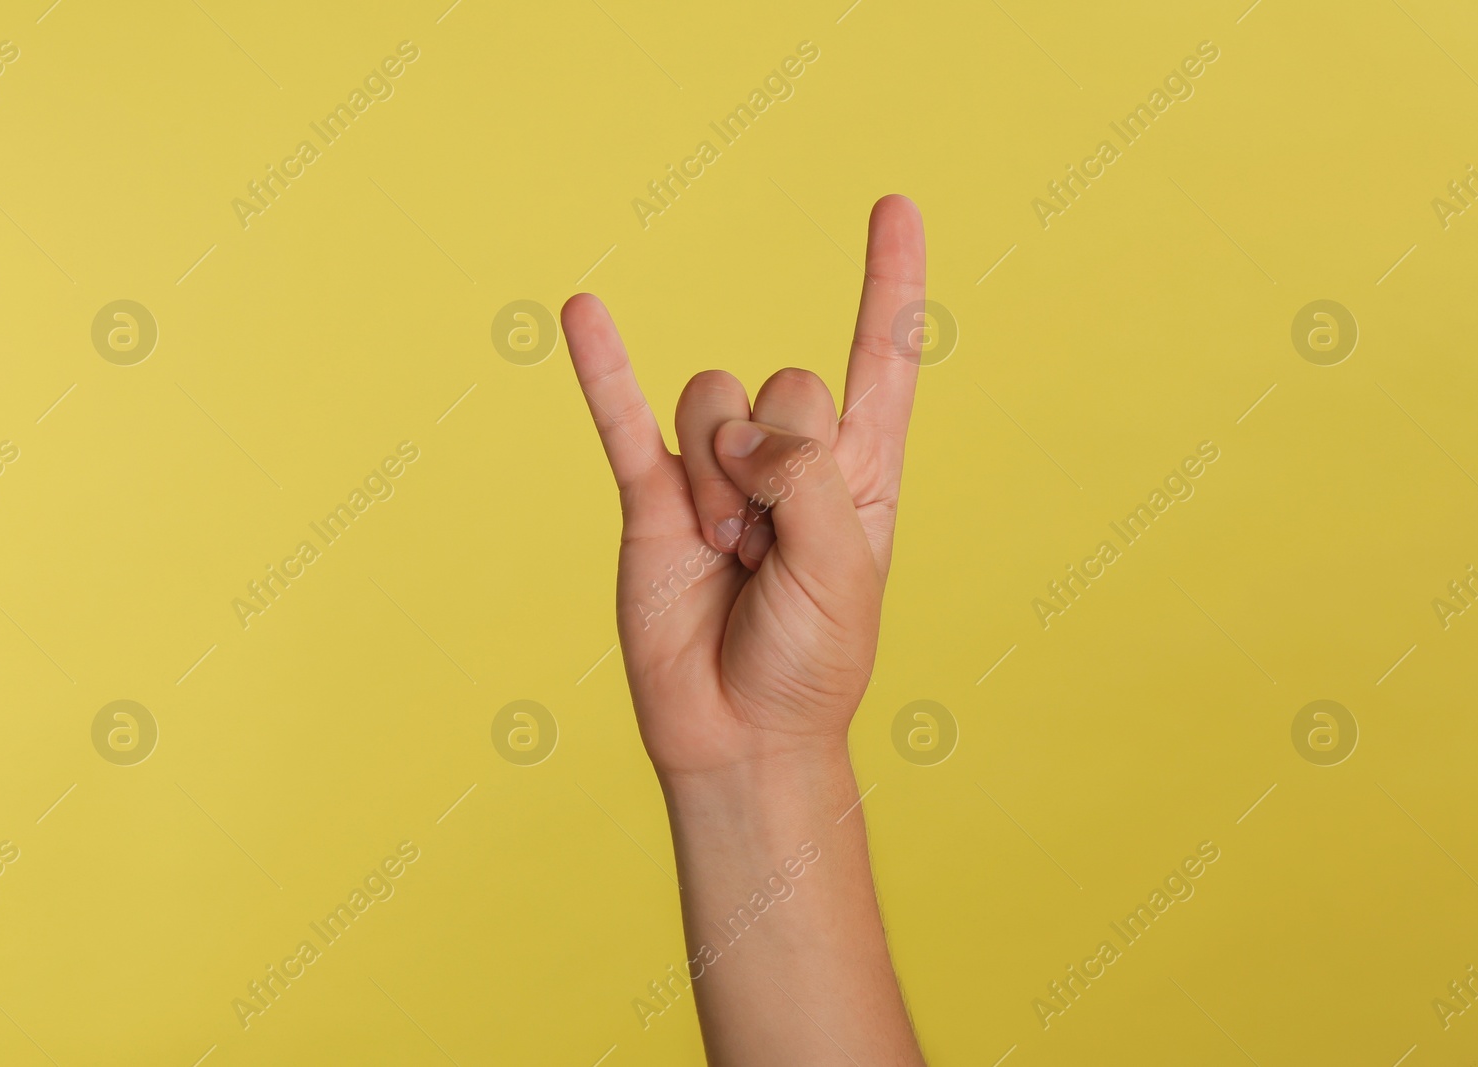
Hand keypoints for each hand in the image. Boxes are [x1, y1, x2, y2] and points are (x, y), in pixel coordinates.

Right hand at [561, 195, 925, 779]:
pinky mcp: (650, 500)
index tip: (895, 207)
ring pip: (711, 402)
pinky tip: (582, 311)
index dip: (890, 284)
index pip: (881, 358)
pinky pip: (621, 418)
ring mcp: (715, 474)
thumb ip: (804, 478)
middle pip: (784, 382)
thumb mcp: (845, 570)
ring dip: (718, 481)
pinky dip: (603, 367)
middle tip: (769, 546)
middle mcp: (790, 458)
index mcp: (859, 470)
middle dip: (776, 461)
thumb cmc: (812, 662)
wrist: (740, 732)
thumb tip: (735, 430)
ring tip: (727, 552)